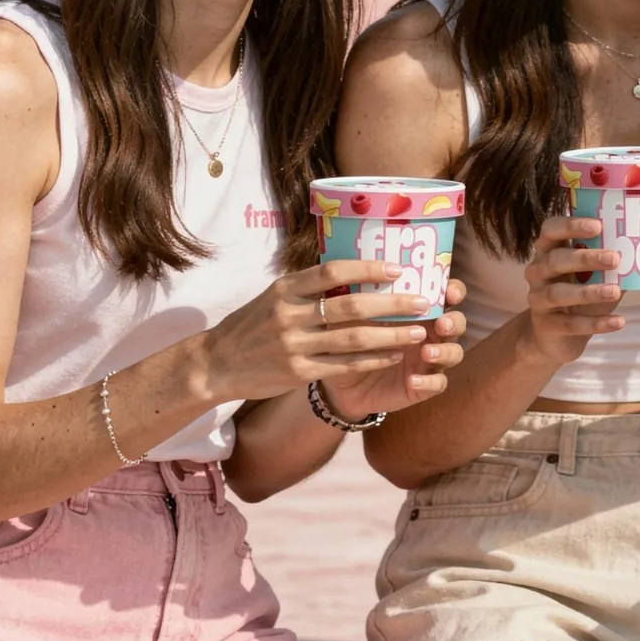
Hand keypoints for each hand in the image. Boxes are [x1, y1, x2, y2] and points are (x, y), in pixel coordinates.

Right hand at [200, 259, 436, 401]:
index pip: (333, 271)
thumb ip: (309, 286)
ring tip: (418, 331)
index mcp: (286, 288)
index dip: (369, 269)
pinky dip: (372, 360)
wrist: (217, 363)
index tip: (399, 269)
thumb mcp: (274, 296)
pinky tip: (394, 356)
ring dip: (390, 335)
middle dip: (392, 304)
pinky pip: (344, 365)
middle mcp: (290, 314)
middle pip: (351, 306)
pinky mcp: (298, 372)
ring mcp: (294, 344)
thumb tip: (356, 269)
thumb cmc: (253, 325)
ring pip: (353, 339)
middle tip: (423, 301)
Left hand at [322, 278, 467, 416]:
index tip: (449, 293)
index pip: (447, 296)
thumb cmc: (352, 342)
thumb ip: (367, 300)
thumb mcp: (355, 319)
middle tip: (441, 324)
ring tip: (427, 352)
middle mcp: (430, 334)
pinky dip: (428, 382)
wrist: (342, 382)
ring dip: (445, 351)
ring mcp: (429, 361)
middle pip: (458, 323)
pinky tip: (412, 381)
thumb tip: (364, 275)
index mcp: (419, 312)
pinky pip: (438, 383)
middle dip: (454, 322)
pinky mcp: (424, 385)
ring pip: (455, 353)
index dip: (454, 292)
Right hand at [520, 215, 624, 366]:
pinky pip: (570, 324)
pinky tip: (618, 321)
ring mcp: (538, 300)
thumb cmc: (580, 299)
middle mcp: (537, 272)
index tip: (598, 225)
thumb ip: (611, 262)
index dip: (571, 225)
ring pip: (558, 293)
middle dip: (585, 258)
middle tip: (615, 258)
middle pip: (555, 260)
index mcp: (548, 252)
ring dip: (589, 292)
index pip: (551, 229)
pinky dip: (596, 323)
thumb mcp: (594, 277)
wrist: (557, 339)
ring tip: (615, 291)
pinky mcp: (546, 326)